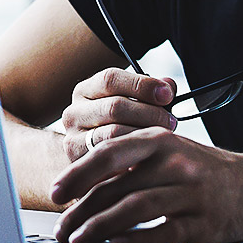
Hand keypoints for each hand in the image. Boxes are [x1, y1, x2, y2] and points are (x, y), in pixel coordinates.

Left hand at [49, 128, 242, 242]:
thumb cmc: (203, 173)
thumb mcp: (170, 152)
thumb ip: (131, 163)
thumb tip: (79, 187)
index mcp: (161, 140)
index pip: (110, 153)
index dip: (77, 174)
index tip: (53, 193)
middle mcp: (176, 163)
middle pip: (117, 186)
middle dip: (81, 210)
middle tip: (60, 229)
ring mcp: (193, 193)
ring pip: (135, 208)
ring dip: (100, 228)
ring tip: (78, 241)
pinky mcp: (206, 224)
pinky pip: (163, 232)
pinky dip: (135, 241)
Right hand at [60, 67, 177, 161]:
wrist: (94, 163)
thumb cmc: (119, 130)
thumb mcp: (132, 106)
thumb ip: (151, 92)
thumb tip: (168, 86)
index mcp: (86, 90)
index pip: (111, 79)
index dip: (142, 85)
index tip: (167, 94)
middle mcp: (73, 111)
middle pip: (115, 106)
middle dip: (149, 113)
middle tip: (170, 122)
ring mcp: (72, 136)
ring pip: (113, 132)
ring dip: (143, 135)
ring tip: (161, 139)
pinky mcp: (77, 161)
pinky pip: (110, 156)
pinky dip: (132, 155)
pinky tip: (146, 156)